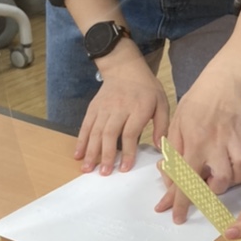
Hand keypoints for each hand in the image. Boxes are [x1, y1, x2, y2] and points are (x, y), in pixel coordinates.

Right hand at [75, 47, 168, 174]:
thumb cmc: (146, 88)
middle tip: (104, 173)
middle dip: (105, 155)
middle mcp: (118, 108)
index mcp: (137, 108)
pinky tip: (78, 154)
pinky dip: (81, 140)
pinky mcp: (93, 108)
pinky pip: (86, 125)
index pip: (130, 133)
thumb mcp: (162, 102)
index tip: (124, 168)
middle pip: (109, 134)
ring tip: (87, 169)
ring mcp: (104, 108)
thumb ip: (162, 125)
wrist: (124, 67)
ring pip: (95, 131)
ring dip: (90, 151)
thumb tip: (159, 147)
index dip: (127, 151)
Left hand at [156, 78, 240, 221]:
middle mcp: (216, 144)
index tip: (178, 218)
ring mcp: (236, 138)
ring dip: (235, 179)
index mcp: (194, 143)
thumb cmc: (193, 107)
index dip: (180, 202)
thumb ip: (173, 156)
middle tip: (208, 184)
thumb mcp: (175, 128)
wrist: (219, 84)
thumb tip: (170, 183)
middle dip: (214, 190)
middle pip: (221, 180)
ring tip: (226, 175)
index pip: (186, 180)